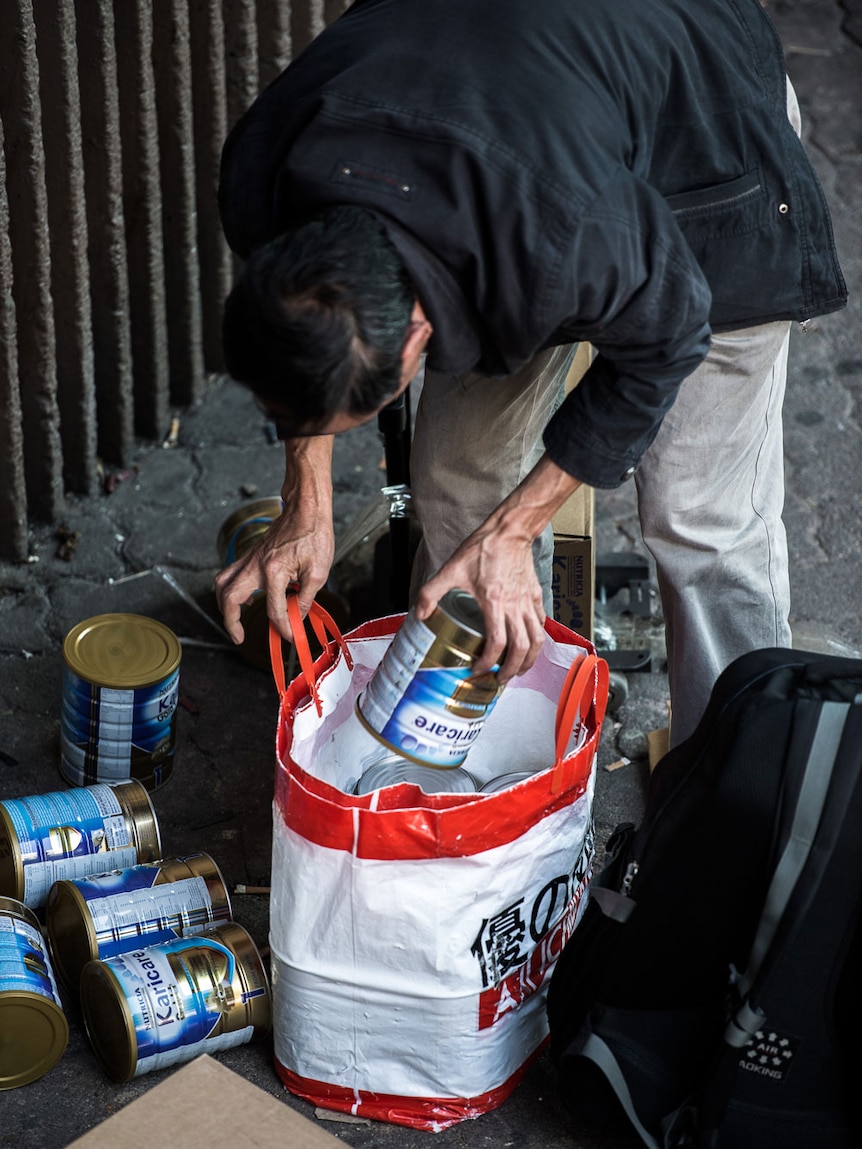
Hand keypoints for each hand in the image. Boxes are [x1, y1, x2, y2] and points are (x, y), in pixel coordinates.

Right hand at [214, 511, 333, 643]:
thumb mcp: (318, 571)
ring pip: (223, 583)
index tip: (290, 636)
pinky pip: (231, 574)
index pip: (274, 610)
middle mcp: (255, 565)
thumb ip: (305, 598)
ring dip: (224, 605)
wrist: (306, 509)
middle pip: (230, 598)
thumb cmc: (314, 535)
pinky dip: (230, 590)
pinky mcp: (251, 554)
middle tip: (239, 636)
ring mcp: (250, 558)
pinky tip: (247, 598)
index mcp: (274, 571)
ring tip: (234, 620)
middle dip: (231, 622)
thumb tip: (296, 617)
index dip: (283, 628)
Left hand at [414, 453, 581, 682]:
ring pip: (537, 640)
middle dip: (512, 670)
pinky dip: (536, 640)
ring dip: (529, 660)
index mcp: (495, 602)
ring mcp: (528, 602)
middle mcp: (515, 606)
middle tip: (500, 680)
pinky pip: (541, 624)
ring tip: (518, 670)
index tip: (478, 670)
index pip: (497, 643)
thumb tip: (421, 614)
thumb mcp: (451, 569)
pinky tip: (528, 645)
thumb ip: (432, 592)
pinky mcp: (536, 596)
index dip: (488, 662)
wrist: (510, 531)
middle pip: (522, 649)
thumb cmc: (483, 548)